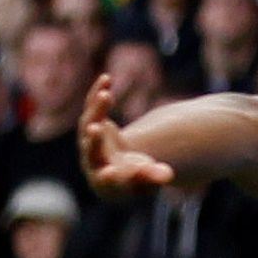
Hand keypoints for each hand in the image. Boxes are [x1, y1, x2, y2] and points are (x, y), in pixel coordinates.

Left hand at [78, 74, 172, 196]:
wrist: (119, 167)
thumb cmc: (137, 177)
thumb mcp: (149, 179)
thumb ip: (156, 177)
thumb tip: (168, 175)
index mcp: (106, 179)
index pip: (105, 179)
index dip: (108, 176)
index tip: (111, 172)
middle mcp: (92, 160)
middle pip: (91, 150)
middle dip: (94, 140)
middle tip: (96, 128)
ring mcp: (89, 140)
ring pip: (89, 123)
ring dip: (97, 109)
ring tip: (106, 94)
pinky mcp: (92, 122)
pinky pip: (92, 107)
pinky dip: (97, 93)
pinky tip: (106, 78)